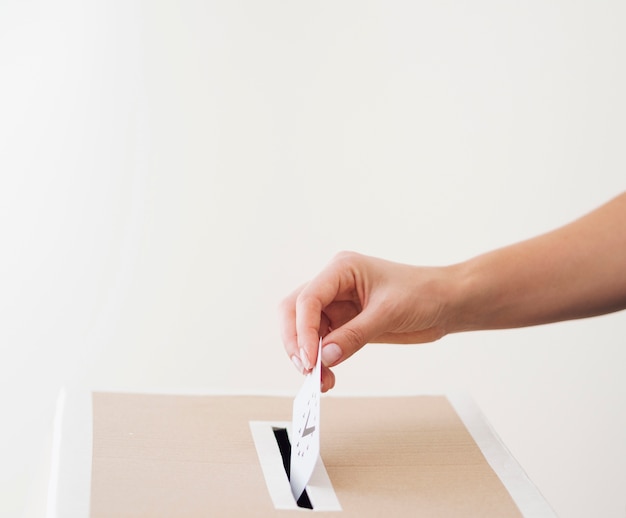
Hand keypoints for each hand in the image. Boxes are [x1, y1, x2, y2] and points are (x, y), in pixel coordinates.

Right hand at [279, 251, 453, 391]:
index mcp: (341, 269)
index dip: (303, 330)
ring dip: (307, 355)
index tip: (309, 359)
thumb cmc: (423, 293)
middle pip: (295, 311)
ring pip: (304, 330)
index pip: (308, 298)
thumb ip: (354, 335)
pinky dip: (320, 360)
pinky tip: (327, 374)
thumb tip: (325, 357)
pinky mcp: (344, 324)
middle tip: (307, 370)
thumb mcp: (388, 313)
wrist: (445, 303)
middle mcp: (334, 285)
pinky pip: (321, 343)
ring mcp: (337, 305)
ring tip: (320, 379)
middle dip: (296, 341)